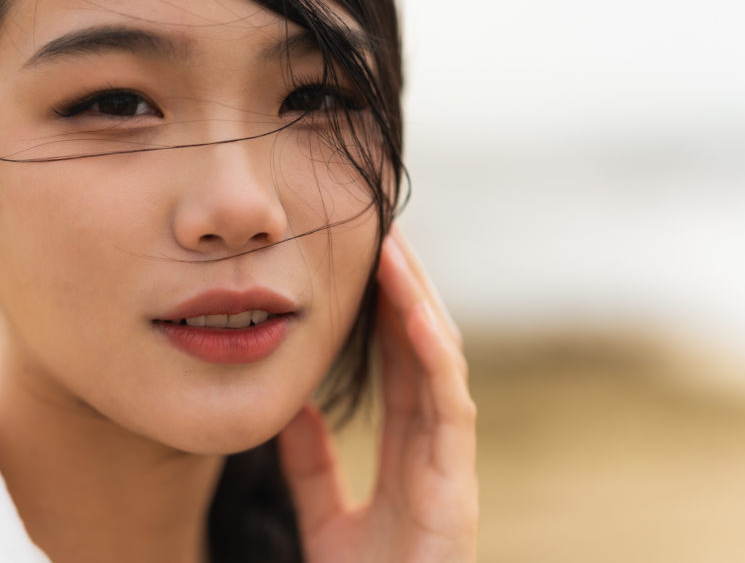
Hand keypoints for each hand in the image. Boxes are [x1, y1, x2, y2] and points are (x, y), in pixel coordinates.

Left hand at [278, 226, 477, 561]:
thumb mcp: (327, 517)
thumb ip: (311, 464)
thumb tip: (288, 408)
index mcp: (410, 451)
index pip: (400, 363)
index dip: (385, 309)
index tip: (363, 258)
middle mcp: (436, 448)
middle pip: (422, 349)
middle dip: (404, 287)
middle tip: (380, 227)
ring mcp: (450, 464)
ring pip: (440, 363)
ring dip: (417, 302)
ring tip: (392, 247)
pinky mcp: (456, 488)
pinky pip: (449, 407)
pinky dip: (433, 354)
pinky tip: (413, 311)